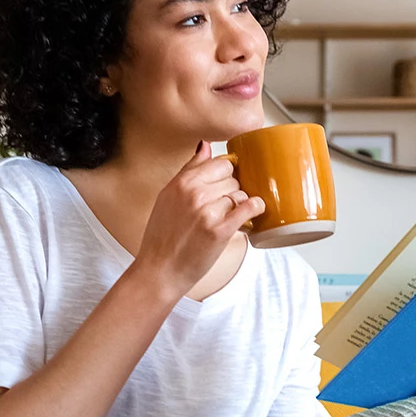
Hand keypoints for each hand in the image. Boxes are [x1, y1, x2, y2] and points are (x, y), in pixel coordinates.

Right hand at [132, 140, 264, 297]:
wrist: (160, 270)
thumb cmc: (162, 237)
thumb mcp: (167, 196)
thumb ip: (188, 170)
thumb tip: (205, 146)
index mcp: (181, 183)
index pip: (219, 163)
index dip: (226, 175)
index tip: (225, 186)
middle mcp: (194, 193)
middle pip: (233, 178)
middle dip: (233, 191)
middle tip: (226, 207)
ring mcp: (207, 211)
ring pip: (240, 193)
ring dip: (240, 205)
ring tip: (231, 217)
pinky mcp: (219, 230)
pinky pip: (248, 207)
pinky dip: (255, 208)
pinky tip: (254, 212)